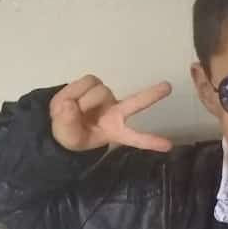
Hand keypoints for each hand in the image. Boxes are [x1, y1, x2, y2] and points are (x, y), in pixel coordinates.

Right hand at [49, 74, 174, 152]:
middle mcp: (115, 111)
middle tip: (168, 87)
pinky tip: (73, 98)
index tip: (168, 146)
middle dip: (152, 95)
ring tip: (73, 109)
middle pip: (136, 102)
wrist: (59, 120)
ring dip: (81, 100)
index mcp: (115, 131)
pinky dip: (75, 89)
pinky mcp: (95, 83)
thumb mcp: (70, 137)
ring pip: (98, 91)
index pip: (136, 138)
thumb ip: (69, 124)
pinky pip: (87, 82)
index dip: (150, 141)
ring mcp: (106, 96)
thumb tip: (70, 106)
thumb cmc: (71, 133)